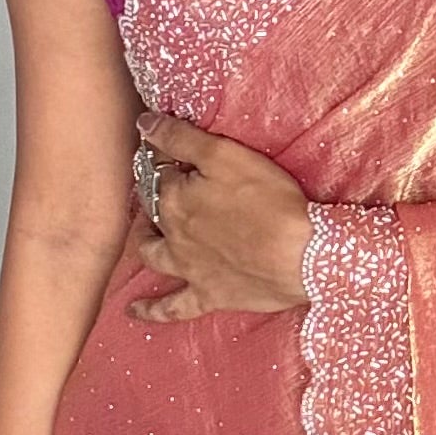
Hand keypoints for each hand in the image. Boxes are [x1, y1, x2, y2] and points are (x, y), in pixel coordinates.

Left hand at [129, 113, 312, 322]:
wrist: (301, 255)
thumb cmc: (269, 201)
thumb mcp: (226, 155)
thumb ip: (181, 138)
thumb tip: (144, 122)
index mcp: (176, 197)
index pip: (160, 173)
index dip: (167, 161)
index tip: (174, 154)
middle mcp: (174, 234)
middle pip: (153, 212)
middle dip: (153, 198)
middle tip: (163, 188)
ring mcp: (188, 269)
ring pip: (153, 255)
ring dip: (145, 244)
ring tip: (145, 237)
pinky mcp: (208, 296)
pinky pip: (172, 308)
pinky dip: (151, 310)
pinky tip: (134, 312)